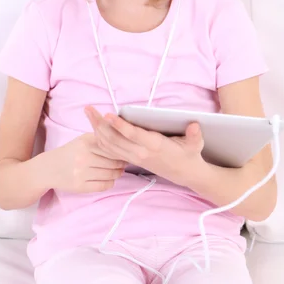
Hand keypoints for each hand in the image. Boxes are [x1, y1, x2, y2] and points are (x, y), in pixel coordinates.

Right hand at [44, 132, 125, 193]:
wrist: (48, 168)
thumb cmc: (70, 152)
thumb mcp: (83, 139)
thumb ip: (100, 138)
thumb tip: (123, 141)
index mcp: (86, 142)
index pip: (112, 147)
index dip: (121, 151)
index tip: (126, 152)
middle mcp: (84, 157)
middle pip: (113, 162)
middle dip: (122, 163)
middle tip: (125, 163)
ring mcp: (81, 172)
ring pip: (110, 174)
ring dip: (118, 173)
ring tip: (119, 170)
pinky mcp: (80, 186)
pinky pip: (103, 186)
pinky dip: (110, 183)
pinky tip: (110, 179)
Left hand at [85, 106, 205, 186]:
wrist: (185, 174)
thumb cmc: (189, 155)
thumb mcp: (195, 145)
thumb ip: (195, 135)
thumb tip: (194, 125)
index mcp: (154, 146)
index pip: (133, 135)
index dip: (120, 125)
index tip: (108, 115)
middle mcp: (140, 153)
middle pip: (114, 139)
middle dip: (99, 124)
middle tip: (88, 109)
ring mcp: (134, 157)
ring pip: (109, 144)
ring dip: (97, 130)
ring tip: (89, 114)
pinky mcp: (131, 159)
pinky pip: (111, 150)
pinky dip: (101, 139)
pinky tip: (96, 128)